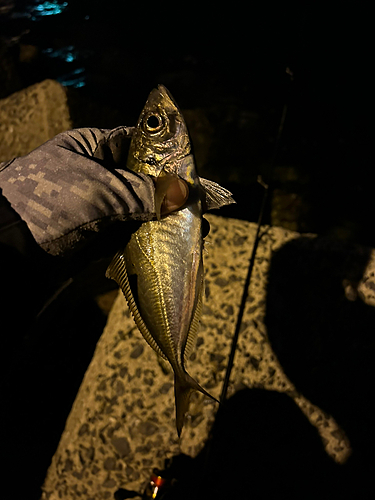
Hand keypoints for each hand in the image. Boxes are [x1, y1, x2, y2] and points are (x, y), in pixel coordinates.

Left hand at [0, 127, 187, 256]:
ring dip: (165, 218)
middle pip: (143, 179)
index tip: (193, 172)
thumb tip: (184, 194)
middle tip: (201, 205)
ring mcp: (98, 204)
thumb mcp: (101, 190)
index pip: (138, 144)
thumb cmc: (52, 198)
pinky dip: (150, 237)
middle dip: (171, 192)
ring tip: (196, 228)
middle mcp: (98, 172)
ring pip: (140, 208)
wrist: (12, 243)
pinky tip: (172, 243)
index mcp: (93, 147)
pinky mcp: (99, 232)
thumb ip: (144, 193)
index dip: (166, 157)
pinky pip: (131, 232)